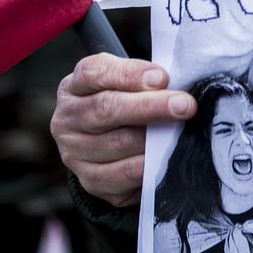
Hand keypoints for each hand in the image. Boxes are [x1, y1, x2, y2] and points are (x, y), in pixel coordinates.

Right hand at [51, 54, 195, 206]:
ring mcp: (75, 151)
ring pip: (117, 142)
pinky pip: (122, 174)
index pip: (94, 72)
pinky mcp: (90, 180)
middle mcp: (68, 118)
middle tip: (185, 105)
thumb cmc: (131, 107)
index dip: (129, 74)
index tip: (162, 78)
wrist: (118, 151)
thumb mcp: (132, 87)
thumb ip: (148, 83)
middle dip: (149, 106)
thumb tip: (177, 88)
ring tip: (180, 132)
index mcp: (75, 86)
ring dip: (153, 137)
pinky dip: (147, 165)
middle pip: (105, 108)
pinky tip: (165, 157)